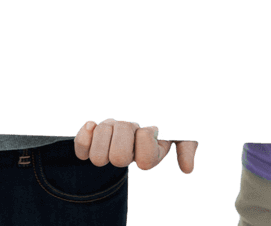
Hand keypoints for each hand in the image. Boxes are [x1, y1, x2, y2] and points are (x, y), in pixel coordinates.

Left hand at [73, 119, 197, 173]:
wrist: (139, 102)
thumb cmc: (163, 117)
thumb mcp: (182, 129)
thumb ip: (188, 144)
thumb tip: (187, 169)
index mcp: (150, 154)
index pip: (146, 161)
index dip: (146, 140)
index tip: (150, 127)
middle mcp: (129, 155)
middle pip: (120, 159)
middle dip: (124, 133)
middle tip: (130, 123)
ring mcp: (110, 149)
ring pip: (99, 158)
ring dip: (106, 132)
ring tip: (113, 123)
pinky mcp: (93, 142)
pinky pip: (82, 150)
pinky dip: (85, 136)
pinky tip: (92, 124)